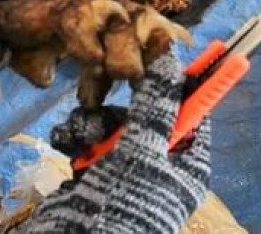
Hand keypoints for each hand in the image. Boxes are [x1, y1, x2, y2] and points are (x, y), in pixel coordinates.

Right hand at [28, 53, 211, 233]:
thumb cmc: (122, 205)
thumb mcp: (142, 152)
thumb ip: (155, 105)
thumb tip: (171, 59)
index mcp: (186, 165)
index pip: (193, 112)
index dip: (180, 84)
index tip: (167, 56)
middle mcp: (159, 165)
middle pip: (147, 114)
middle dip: (121, 111)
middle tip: (111, 106)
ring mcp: (126, 168)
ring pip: (113, 124)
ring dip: (93, 124)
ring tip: (82, 137)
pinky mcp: (95, 172)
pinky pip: (89, 139)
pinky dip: (77, 138)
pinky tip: (67, 144)